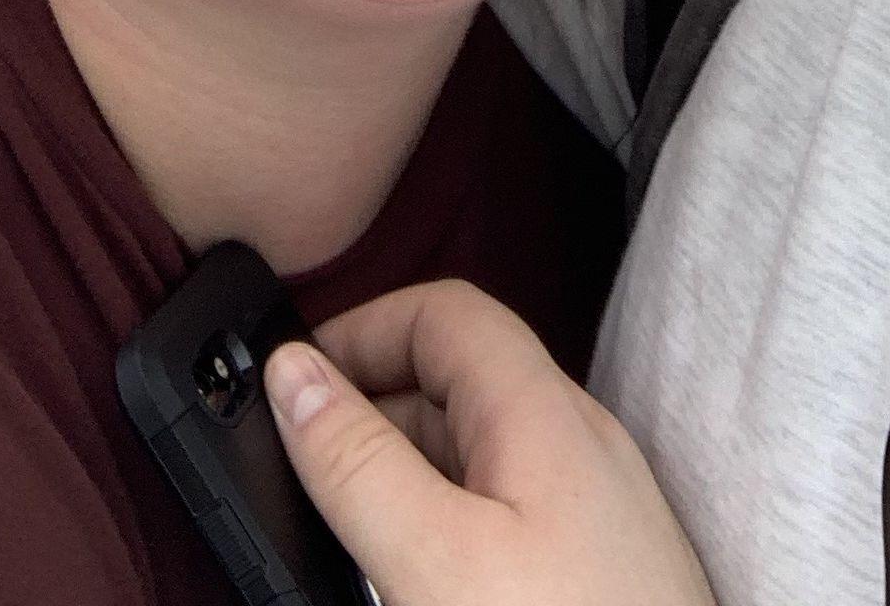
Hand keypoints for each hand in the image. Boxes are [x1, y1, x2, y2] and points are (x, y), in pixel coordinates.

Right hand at [267, 280, 715, 605]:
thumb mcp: (432, 559)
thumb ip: (358, 463)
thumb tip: (293, 375)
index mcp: (544, 412)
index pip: (445, 311)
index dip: (362, 330)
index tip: (292, 385)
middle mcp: (579, 444)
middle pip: (459, 381)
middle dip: (371, 410)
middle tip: (300, 472)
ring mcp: (595, 510)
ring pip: (480, 453)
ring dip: (404, 474)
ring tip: (344, 535)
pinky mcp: (597, 569)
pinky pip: (506, 513)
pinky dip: (445, 525)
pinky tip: (415, 579)